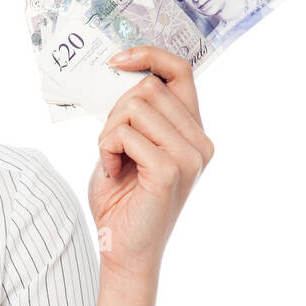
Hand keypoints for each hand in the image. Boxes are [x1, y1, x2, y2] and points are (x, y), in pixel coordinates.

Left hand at [87, 45, 214, 279]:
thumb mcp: (128, 145)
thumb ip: (135, 113)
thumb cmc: (122, 200)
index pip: (181, 71)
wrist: (123, 249)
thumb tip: (121, 70)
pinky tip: (113, 174)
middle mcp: (199, 141)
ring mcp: (189, 156)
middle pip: (148, 87)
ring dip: (109, 134)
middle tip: (112, 146)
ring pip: (134, 108)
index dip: (150, 55)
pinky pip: (125, 135)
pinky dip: (107, 151)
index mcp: (193, 131)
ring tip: (114, 163)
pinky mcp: (171, 170)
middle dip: (116, 112)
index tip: (117, 59)